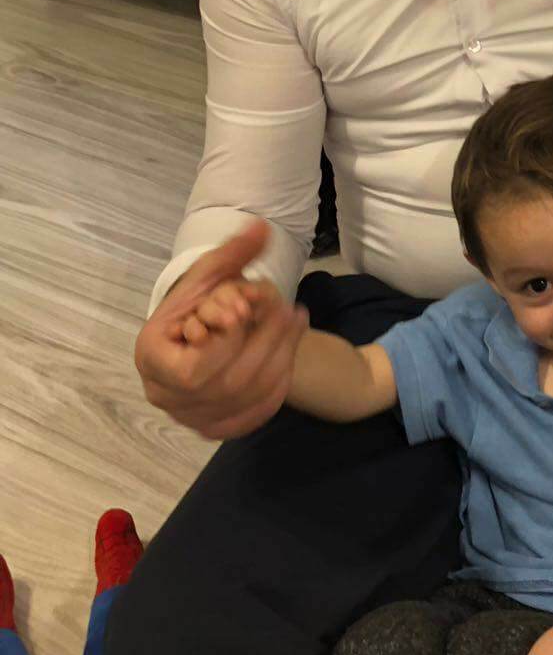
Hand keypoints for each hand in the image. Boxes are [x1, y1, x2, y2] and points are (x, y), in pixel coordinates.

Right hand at [135, 221, 307, 440]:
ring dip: (281, 358)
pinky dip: (278, 384)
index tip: (243, 309)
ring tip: (297, 321)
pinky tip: (290, 352)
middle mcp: (166, 396)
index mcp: (152, 359)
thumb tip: (261, 227)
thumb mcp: (209, 274)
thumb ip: (233, 253)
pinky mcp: (216, 427)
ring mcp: (191, 417)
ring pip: (246, 400)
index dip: (225, 341)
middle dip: (266, 342)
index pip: (192, 370)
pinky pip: (254, 415)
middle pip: (227, 384)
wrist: (196, 335)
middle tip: (290, 308)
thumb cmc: (197, 304)